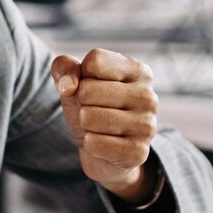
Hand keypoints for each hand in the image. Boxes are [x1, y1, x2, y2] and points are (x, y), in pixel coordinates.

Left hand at [51, 49, 159, 202]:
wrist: (103, 151)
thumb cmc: (91, 106)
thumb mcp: (74, 81)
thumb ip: (64, 67)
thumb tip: (68, 85)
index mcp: (138, 71)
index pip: (95, 61)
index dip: (80, 75)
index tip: (90, 85)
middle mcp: (148, 96)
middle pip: (87, 89)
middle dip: (79, 102)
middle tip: (92, 110)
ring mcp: (146, 125)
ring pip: (88, 117)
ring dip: (83, 124)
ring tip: (97, 127)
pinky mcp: (138, 152)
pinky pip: (94, 143)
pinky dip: (88, 143)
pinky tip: (100, 143)